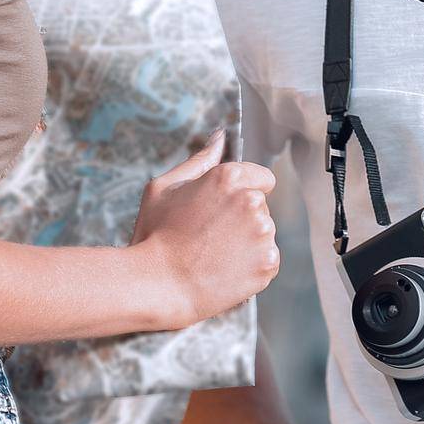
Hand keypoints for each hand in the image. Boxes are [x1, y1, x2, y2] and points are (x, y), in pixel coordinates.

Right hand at [131, 129, 279, 327]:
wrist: (159, 286)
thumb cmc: (156, 235)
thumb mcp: (165, 188)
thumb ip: (200, 160)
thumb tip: (219, 137)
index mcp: (230, 177)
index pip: (261, 177)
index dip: (243, 191)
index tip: (223, 209)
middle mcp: (252, 202)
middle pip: (260, 206)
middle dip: (241, 217)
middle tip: (210, 235)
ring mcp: (263, 234)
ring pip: (263, 233)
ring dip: (247, 241)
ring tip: (215, 255)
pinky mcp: (268, 264)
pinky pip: (266, 260)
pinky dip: (251, 266)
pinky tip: (225, 270)